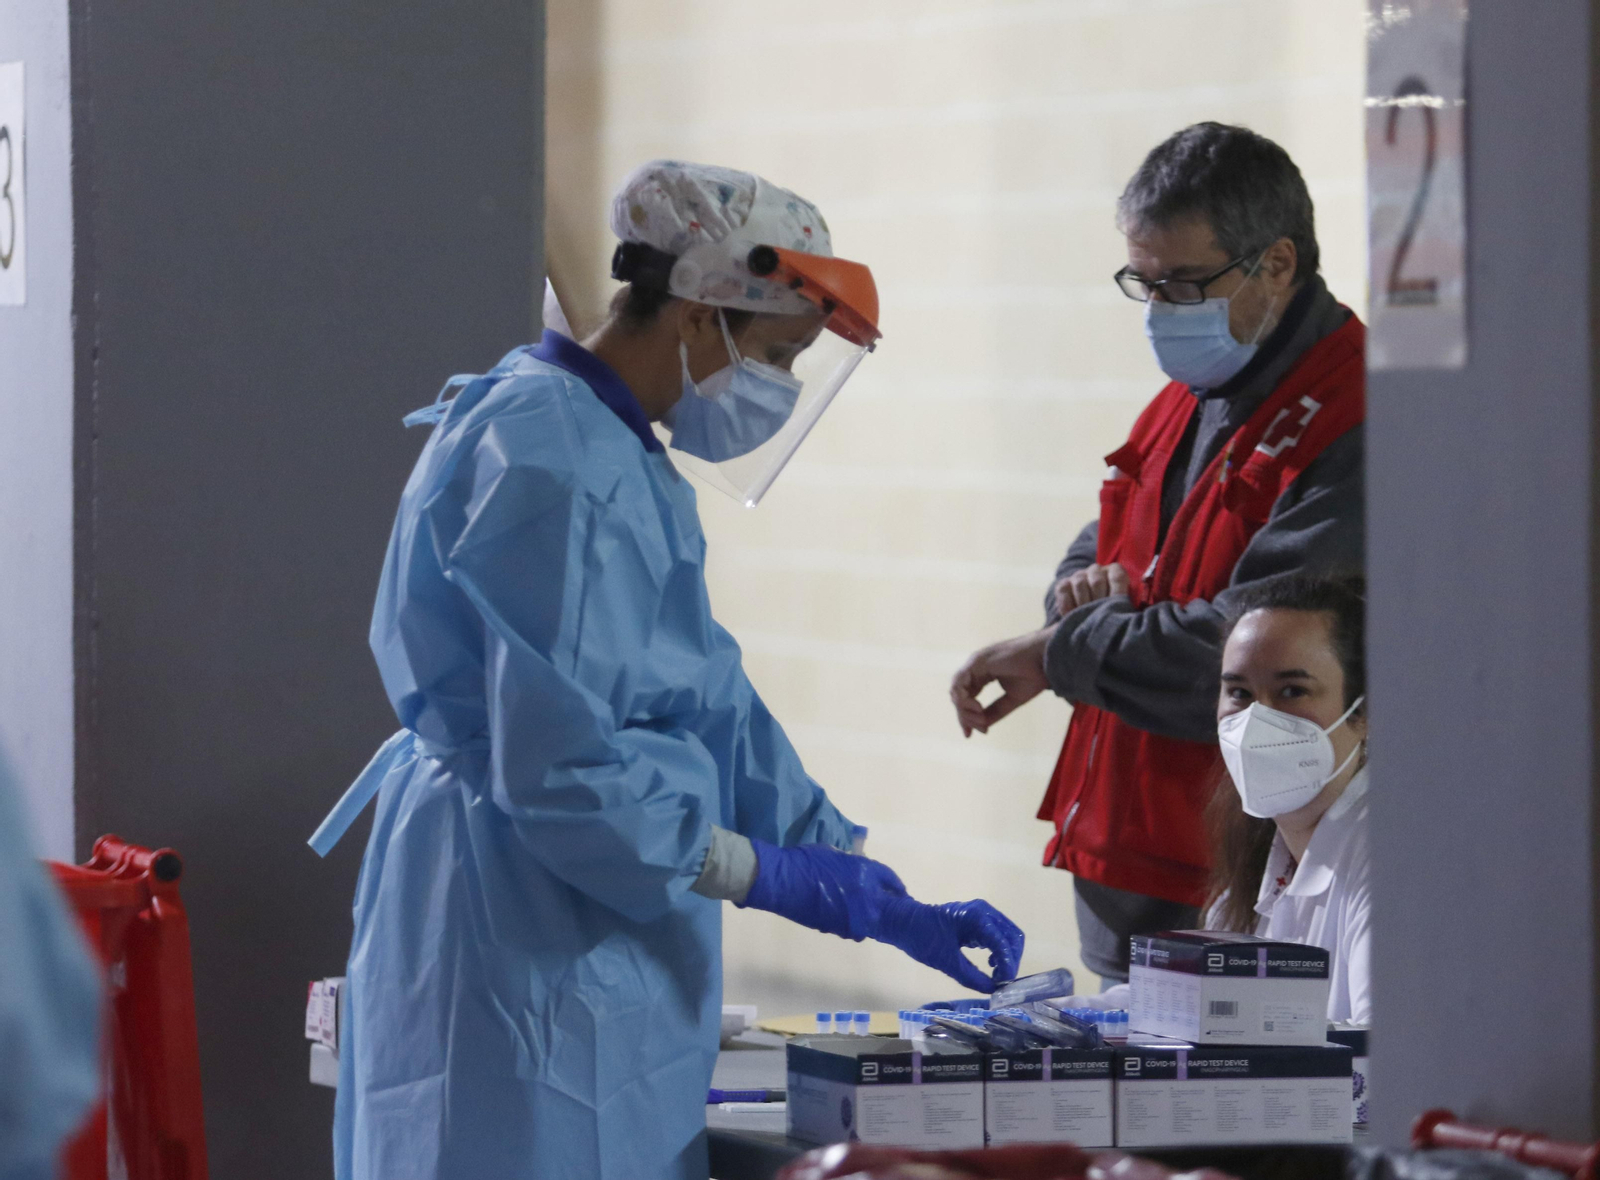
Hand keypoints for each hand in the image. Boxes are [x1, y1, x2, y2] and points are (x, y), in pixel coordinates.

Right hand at [740, 840, 907, 940]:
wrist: (784, 880)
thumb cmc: (808, 860)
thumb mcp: (836, 855)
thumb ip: (854, 866)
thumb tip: (859, 874)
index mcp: (867, 872)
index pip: (891, 881)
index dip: (896, 886)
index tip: (899, 891)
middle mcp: (867, 896)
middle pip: (888, 907)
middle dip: (888, 906)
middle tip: (886, 905)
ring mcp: (854, 916)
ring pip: (871, 922)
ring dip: (869, 917)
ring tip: (861, 912)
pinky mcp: (839, 929)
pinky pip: (854, 928)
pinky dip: (852, 923)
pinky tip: (844, 916)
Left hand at [876, 896, 1024, 993]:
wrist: (902, 922)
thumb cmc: (921, 938)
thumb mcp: (946, 962)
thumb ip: (972, 977)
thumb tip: (993, 991)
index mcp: (977, 918)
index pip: (1004, 944)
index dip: (1007, 967)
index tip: (1003, 986)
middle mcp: (984, 912)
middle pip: (1013, 937)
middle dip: (1011, 961)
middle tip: (1002, 982)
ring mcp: (982, 913)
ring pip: (1008, 935)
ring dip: (1007, 956)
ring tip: (996, 975)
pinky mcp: (978, 919)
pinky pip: (998, 934)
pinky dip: (1000, 950)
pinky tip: (990, 963)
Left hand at [949, 627, 1054, 736]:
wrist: (1045, 659)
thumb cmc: (1034, 675)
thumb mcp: (1012, 700)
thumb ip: (995, 711)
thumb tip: (982, 726)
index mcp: (982, 675)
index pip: (965, 697)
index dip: (965, 717)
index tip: (970, 735)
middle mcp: (975, 669)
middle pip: (958, 696)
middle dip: (965, 717)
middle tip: (981, 729)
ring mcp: (974, 664)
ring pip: (956, 691)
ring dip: (965, 710)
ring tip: (981, 719)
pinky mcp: (976, 661)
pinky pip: (959, 683)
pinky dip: (964, 699)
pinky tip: (978, 707)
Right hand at [1052, 562, 1130, 617]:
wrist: (1087, 619)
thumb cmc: (1109, 613)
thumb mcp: (1121, 608)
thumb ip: (1125, 606)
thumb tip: (1132, 615)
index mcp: (1114, 572)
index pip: (1117, 576)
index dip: (1117, 592)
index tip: (1117, 606)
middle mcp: (1096, 570)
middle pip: (1097, 580)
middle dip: (1098, 601)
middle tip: (1100, 616)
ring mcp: (1078, 576)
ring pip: (1080, 583)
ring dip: (1083, 603)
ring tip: (1087, 617)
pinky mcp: (1063, 584)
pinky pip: (1064, 590)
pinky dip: (1068, 605)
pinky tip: (1072, 615)